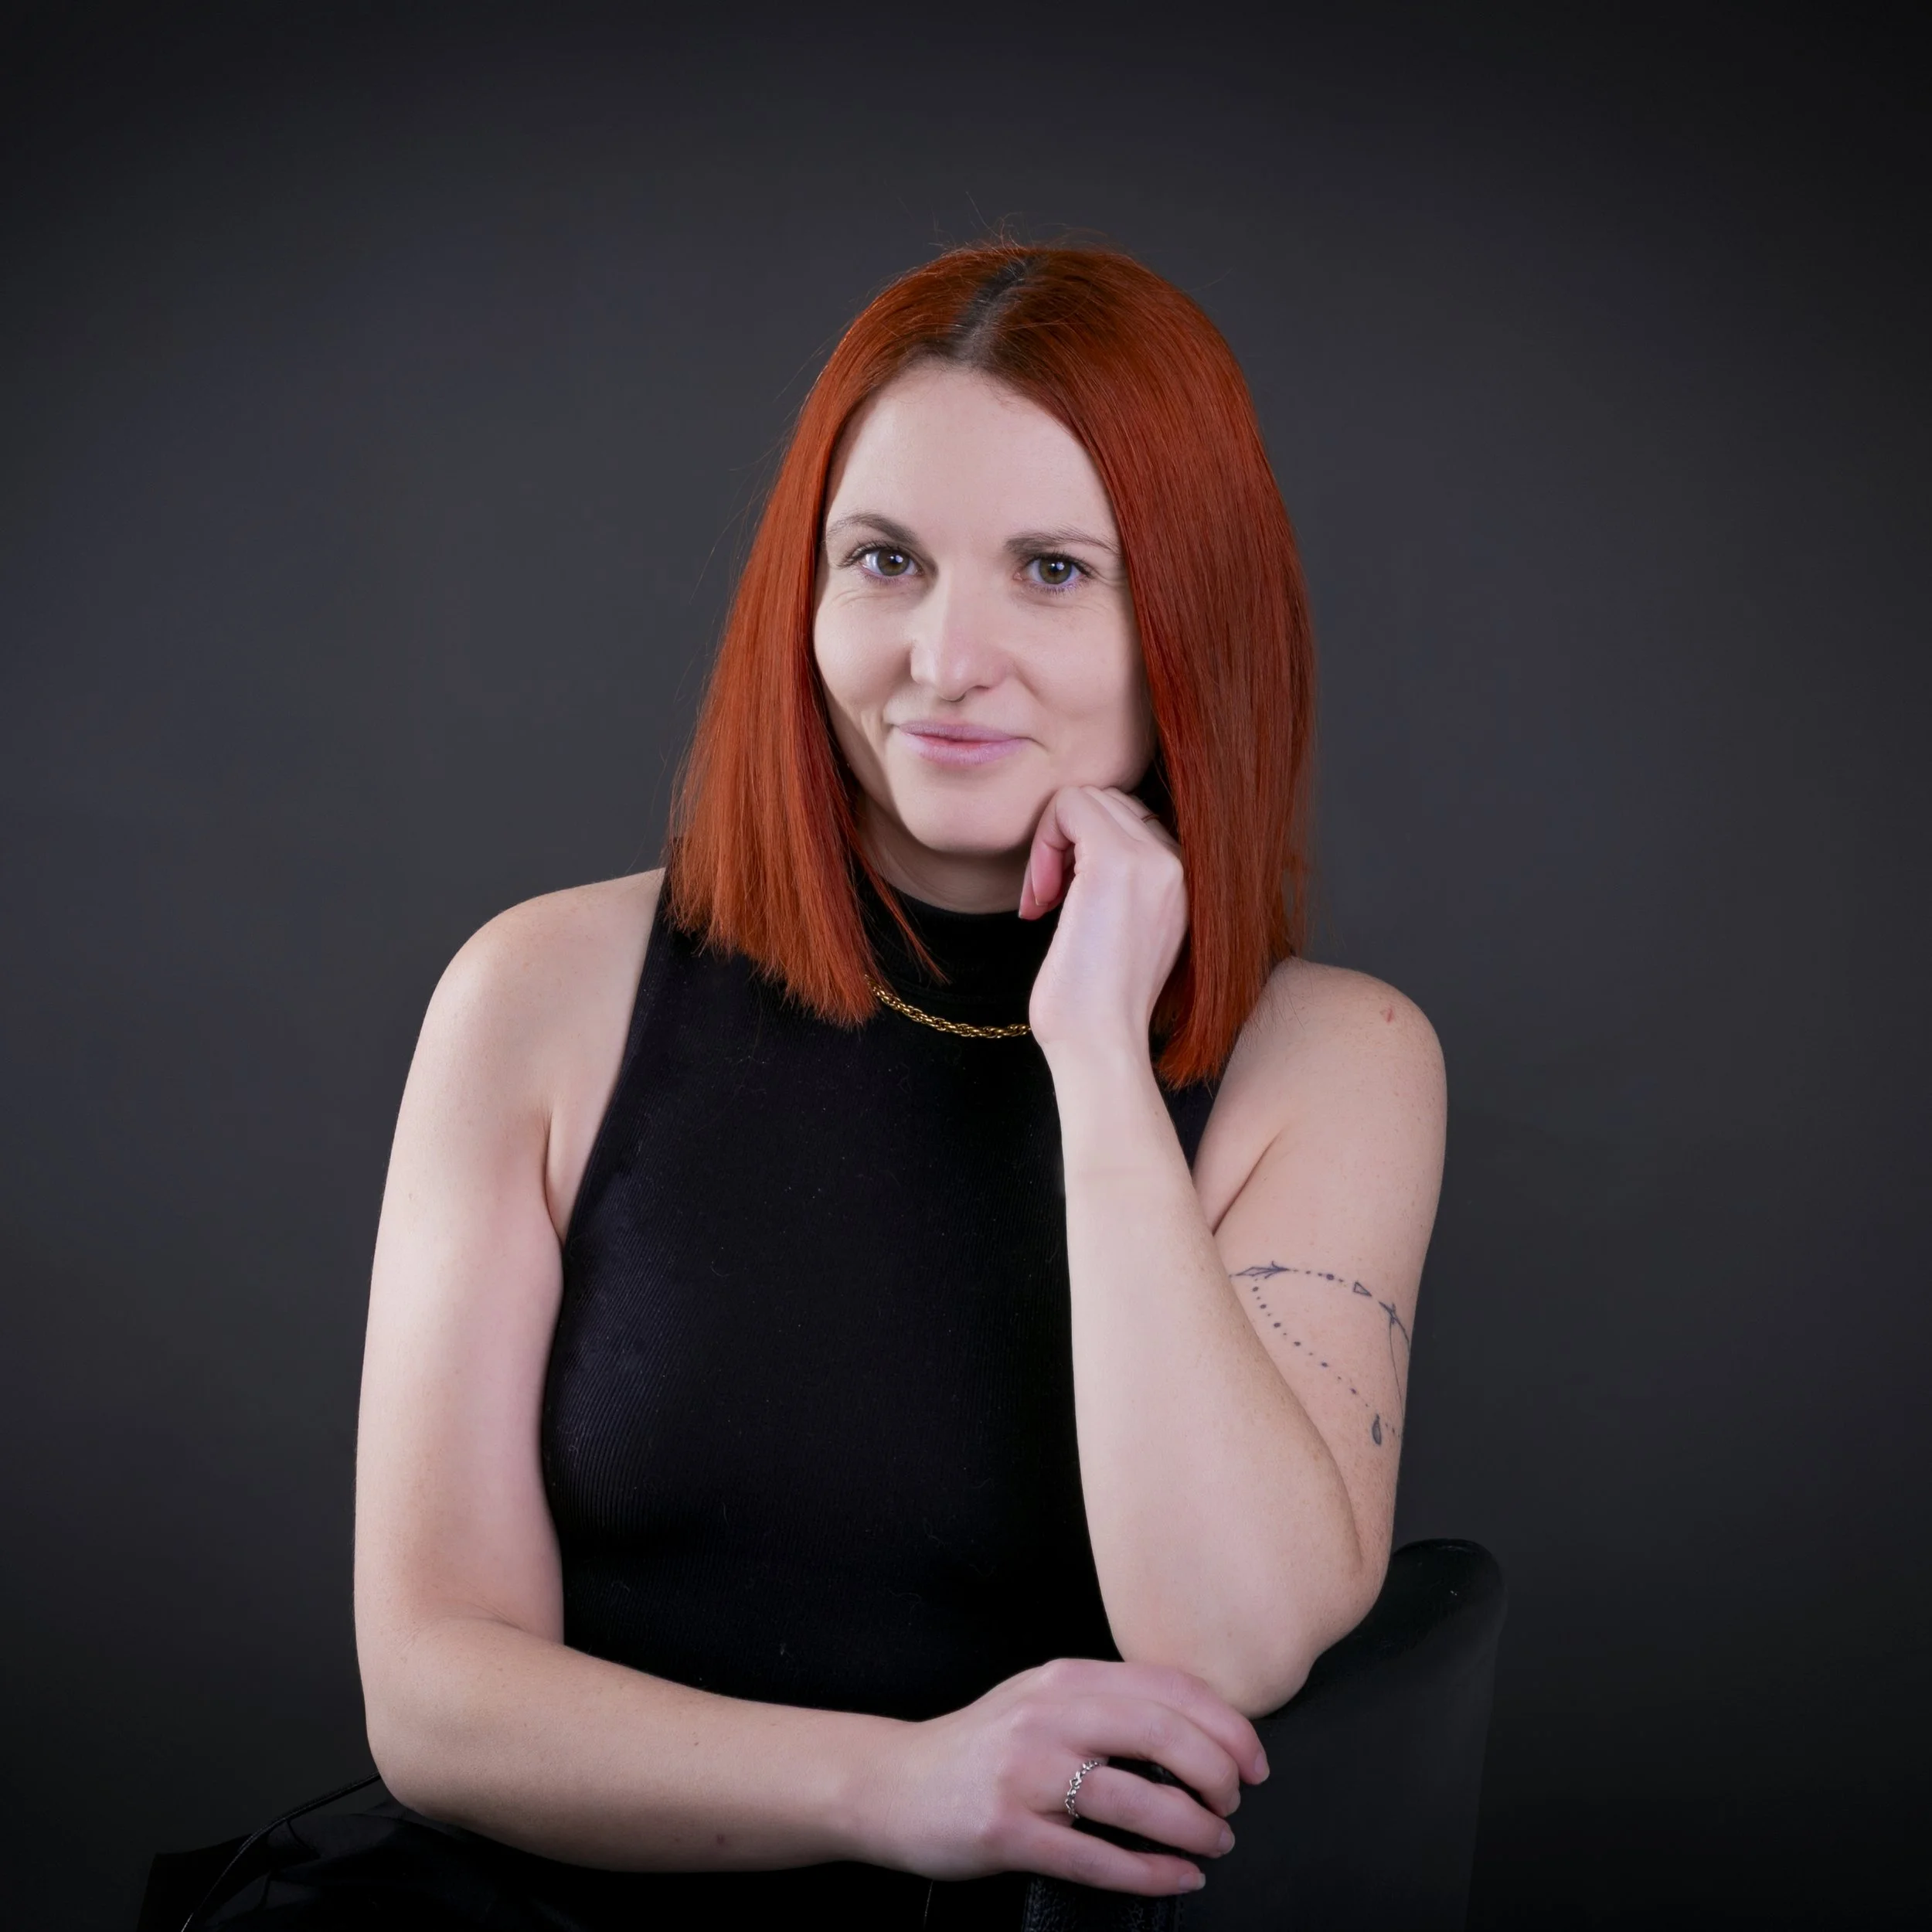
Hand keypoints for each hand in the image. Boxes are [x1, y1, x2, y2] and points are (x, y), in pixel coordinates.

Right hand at [860, 1656, 1266, 1895]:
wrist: (895, 1783)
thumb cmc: (982, 1747)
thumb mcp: (1043, 1701)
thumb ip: (1107, 1703)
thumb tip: (1196, 1729)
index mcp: (1066, 1679)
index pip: (1168, 1688)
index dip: (1227, 1725)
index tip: (1254, 1759)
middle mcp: (1049, 1715)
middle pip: (1163, 1733)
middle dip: (1218, 1773)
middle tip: (1234, 1802)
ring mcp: (1026, 1773)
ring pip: (1135, 1798)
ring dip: (1192, 1827)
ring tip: (1213, 1842)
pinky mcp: (1007, 1831)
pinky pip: (1096, 1856)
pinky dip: (1149, 1872)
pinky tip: (1177, 1877)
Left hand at [1019, 786, 1186, 1062]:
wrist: (1100, 1043)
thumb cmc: (1097, 1003)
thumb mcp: (1122, 931)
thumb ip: (1120, 886)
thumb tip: (1079, 849)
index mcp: (1185, 880)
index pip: (1129, 819)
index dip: (1083, 849)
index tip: (1061, 899)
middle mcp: (1179, 863)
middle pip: (1107, 801)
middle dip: (1064, 841)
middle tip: (1046, 898)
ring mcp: (1153, 860)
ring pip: (1087, 797)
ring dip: (1052, 841)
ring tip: (1044, 899)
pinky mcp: (1117, 862)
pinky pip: (1068, 805)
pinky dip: (1042, 842)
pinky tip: (1039, 897)